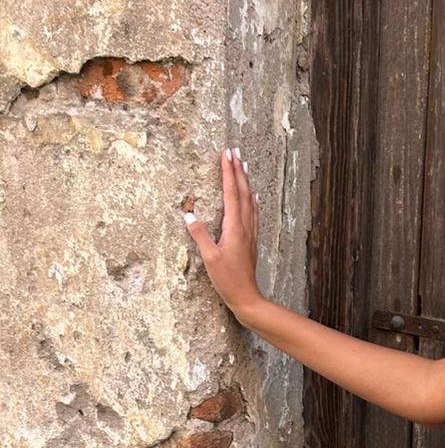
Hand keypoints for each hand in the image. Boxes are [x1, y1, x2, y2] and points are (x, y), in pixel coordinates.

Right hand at [182, 146, 261, 320]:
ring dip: (246, 181)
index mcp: (234, 227)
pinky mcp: (251, 240)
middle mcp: (244, 226)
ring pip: (249, 200)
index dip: (228, 172)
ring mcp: (250, 232)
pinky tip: (253, 196)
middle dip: (238, 170)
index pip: (230, 193)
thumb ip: (199, 235)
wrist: (247, 297)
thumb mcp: (209, 257)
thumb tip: (188, 214)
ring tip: (244, 165)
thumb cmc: (227, 279)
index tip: (226, 154)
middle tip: (235, 150)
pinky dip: (252, 200)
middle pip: (242, 192)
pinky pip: (253, 213)